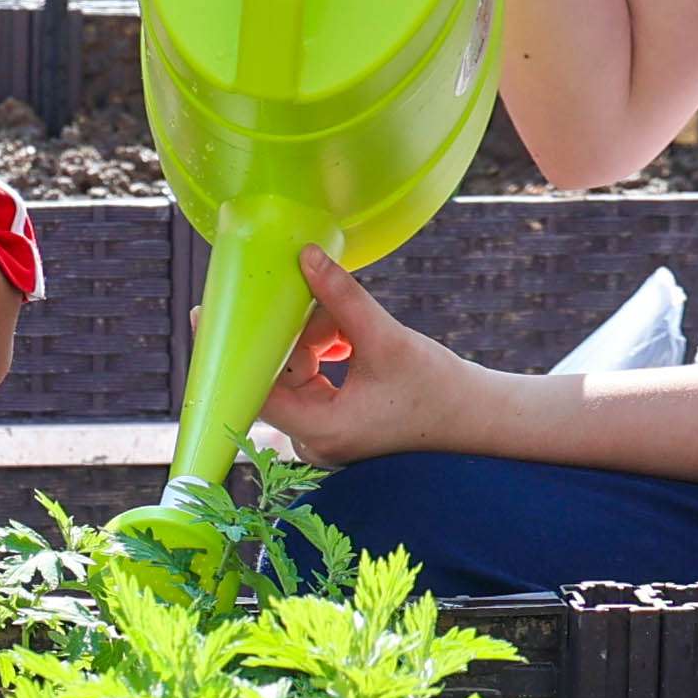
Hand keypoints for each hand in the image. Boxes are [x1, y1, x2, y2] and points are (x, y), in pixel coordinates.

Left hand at [254, 245, 502, 467]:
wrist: (474, 416)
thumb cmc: (437, 389)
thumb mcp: (385, 338)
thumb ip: (342, 298)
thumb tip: (306, 258)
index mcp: (319, 430)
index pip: (255, 389)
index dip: (239, 350)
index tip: (223, 314)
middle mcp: (313, 440)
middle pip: (275, 376)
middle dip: (295, 336)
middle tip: (316, 304)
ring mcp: (322, 433)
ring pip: (294, 374)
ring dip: (313, 342)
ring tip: (346, 327)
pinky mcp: (334, 421)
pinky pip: (310, 380)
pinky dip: (323, 353)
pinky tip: (348, 339)